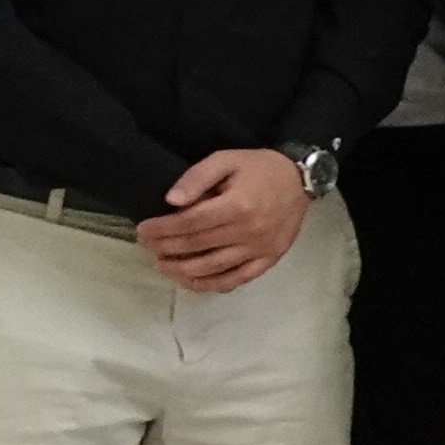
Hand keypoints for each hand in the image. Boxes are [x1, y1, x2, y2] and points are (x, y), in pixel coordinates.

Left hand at [133, 147, 309, 294]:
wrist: (301, 179)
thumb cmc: (260, 168)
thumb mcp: (226, 159)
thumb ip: (197, 177)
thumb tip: (171, 200)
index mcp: (236, 205)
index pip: (189, 223)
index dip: (161, 229)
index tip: (143, 230)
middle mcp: (248, 231)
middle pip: (196, 246)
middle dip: (165, 248)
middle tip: (147, 246)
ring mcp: (259, 249)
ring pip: (212, 267)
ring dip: (181, 270)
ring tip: (162, 265)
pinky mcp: (268, 259)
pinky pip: (237, 278)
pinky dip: (212, 284)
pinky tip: (192, 281)